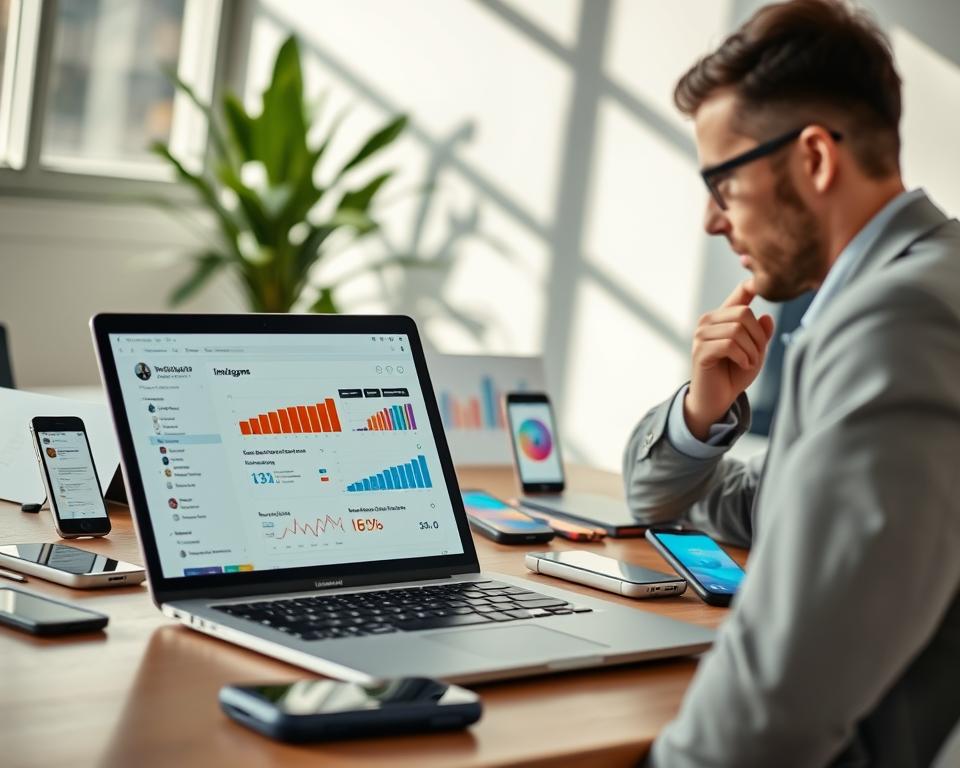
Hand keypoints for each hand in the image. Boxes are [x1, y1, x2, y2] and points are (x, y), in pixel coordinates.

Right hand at [684, 280, 775, 439]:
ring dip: (751, 350)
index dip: (751, 285)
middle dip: (758, 336)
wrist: (717, 399)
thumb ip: (761, 334)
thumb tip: (766, 317)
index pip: (740, 293)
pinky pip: (729, 345)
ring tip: (749, 363)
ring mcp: (701, 335)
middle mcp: (708, 321)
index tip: (758, 282)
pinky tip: (743, 365)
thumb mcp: (756, 352)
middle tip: (757, 355)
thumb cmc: (735, 374)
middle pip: (743, 313)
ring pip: (737, 330)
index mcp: (722, 317)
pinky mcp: (700, 351)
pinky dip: (743, 357)